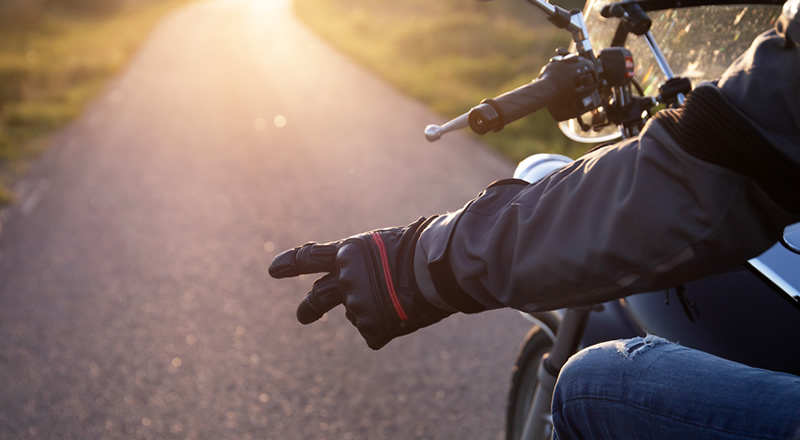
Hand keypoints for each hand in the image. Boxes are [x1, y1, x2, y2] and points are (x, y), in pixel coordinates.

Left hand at [269, 217, 450, 349]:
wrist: (435, 266)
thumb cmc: (420, 250)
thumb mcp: (386, 247)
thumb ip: (367, 266)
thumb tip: (363, 286)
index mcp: (349, 252)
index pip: (311, 257)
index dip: (290, 263)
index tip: (273, 270)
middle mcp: (344, 278)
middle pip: (317, 297)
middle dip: (308, 309)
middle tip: (302, 316)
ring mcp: (354, 303)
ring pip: (360, 315)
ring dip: (377, 312)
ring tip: (402, 299)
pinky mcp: (369, 326)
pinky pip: (376, 335)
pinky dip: (390, 328)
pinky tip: (405, 314)